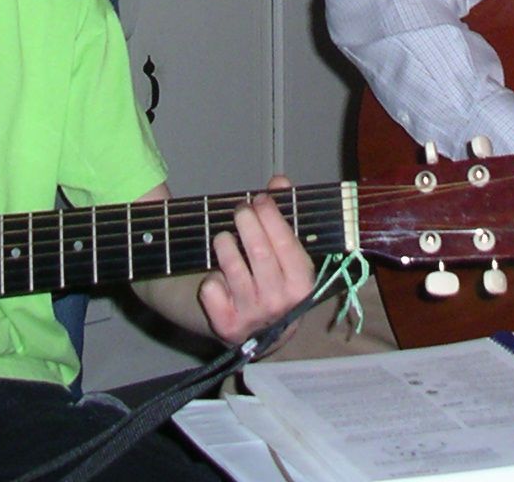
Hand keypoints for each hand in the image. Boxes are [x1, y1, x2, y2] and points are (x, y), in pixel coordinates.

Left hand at [198, 176, 318, 348]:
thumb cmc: (278, 282)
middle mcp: (280, 303)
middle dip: (246, 222)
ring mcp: (253, 316)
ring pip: (231, 267)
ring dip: (224, 244)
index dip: (271, 215)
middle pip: (258, 252)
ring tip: (224, 237)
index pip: (285, 242)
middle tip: (240, 210)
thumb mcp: (288, 254)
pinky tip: (219, 277)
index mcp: (302, 284)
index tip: (260, 198)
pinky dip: (212, 277)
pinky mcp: (226, 325)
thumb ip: (285, 215)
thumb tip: (279, 181)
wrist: (264, 333)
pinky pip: (211, 290)